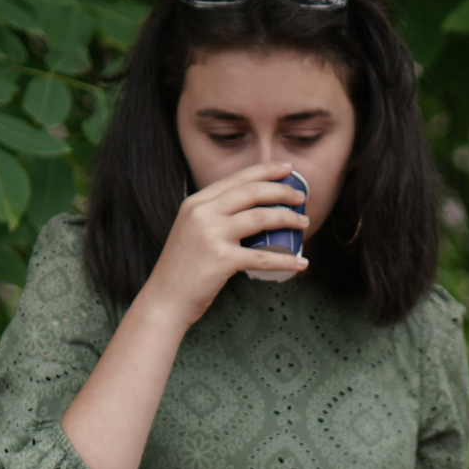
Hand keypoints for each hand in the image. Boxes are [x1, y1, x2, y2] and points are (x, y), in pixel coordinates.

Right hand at [132, 160, 308, 326]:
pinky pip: (262, 257)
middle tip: (300, 197)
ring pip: (260, 218)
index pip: (236, 179)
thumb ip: (211, 217)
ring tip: (304, 223)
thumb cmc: (183, 269)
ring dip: (288, 218)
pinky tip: (301, 262)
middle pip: (251, 192)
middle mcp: (202, 213)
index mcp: (196, 202)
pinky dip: (286, 260)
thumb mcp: (192, 231)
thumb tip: (246, 210)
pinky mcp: (221, 260)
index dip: (265, 171)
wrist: (164, 299)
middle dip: (281, 190)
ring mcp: (211, 235)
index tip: (287, 169)